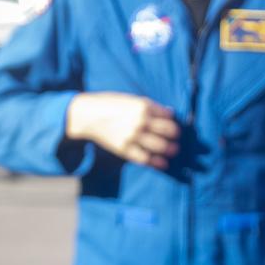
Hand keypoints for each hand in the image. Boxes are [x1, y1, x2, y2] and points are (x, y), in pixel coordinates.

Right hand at [65, 92, 179, 168]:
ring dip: (170, 150)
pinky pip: (145, 158)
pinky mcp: (124, 149)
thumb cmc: (110, 104)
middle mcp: (140, 121)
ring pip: (160, 146)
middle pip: (168, 132)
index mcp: (143, 106)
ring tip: (173, 151)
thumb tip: (169, 113)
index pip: (168, 117)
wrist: (88, 115)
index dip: (173, 122)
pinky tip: (163, 164)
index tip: (174, 126)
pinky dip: (157, 163)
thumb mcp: (131, 99)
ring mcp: (132, 136)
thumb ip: (150, 106)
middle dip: (175, 136)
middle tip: (176, 139)